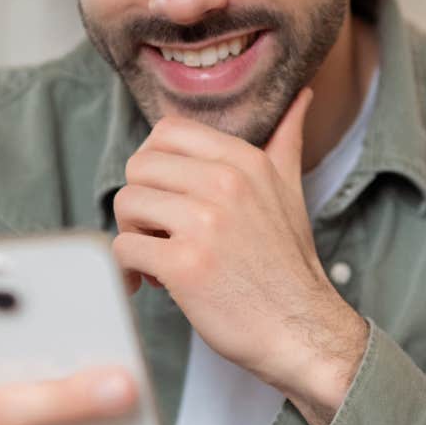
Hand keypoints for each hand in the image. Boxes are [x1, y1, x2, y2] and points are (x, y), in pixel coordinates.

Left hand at [111, 89, 367, 413]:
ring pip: (126, 203)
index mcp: (244, 161)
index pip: (166, 132)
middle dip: (141, 202)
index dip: (155, 164)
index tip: (167, 196)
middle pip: (138, 167)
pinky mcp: (184, 264)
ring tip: (161, 257)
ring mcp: (204, 223)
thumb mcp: (291, 192)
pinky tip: (154, 283)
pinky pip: (123, 248)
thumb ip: (286, 141)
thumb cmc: (288, 266)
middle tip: (161, 232)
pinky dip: (130, 269)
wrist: (300, 330)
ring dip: (133, 235)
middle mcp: (224, 183)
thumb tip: (302, 95)